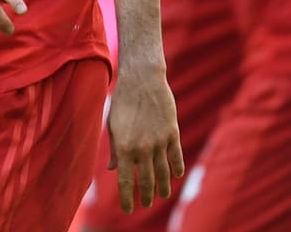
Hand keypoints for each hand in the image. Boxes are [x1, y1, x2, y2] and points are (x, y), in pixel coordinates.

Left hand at [107, 68, 182, 213]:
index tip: (127, 210)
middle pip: (147, 181)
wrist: (142, 80)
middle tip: (146, 204)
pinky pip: (176, 157)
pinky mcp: (172, 133)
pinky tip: (175, 176)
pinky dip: (176, 168)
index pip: (126, 181)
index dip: (127, 198)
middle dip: (146, 196)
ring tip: (162, 196)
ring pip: (164, 172)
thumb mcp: (113, 125)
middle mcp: (143, 148)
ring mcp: (159, 141)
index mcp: (124, 147)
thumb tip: (113, 169)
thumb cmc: (123, 101)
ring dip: (163, 187)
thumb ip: (114, 149)